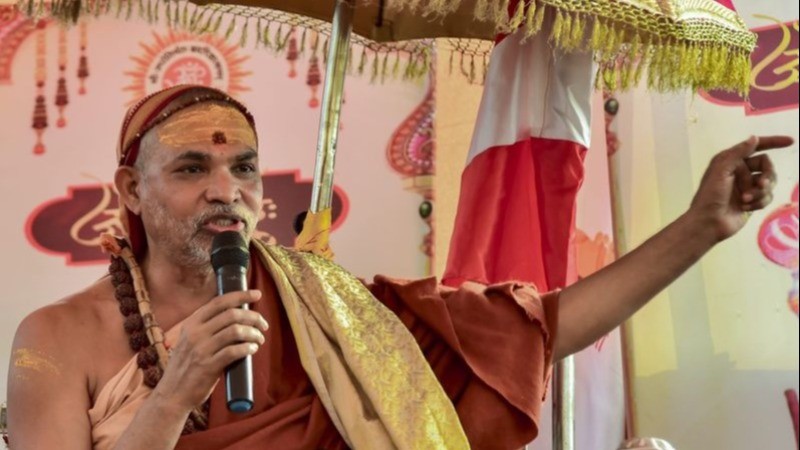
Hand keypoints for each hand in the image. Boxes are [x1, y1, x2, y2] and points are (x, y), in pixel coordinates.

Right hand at [153, 290, 268, 410]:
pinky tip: (253, 349)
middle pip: (232, 315)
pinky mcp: (208, 367)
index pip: (219, 302)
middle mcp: (195, 333)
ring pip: (235, 331)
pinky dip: (247, 348)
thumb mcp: (189, 341)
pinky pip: (233, 351)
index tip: (256, 294)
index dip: (240, 295)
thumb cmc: (186, 367)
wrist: (172, 395)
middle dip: (253, 317)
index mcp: (191, 324)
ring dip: (253, 333)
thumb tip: (236, 317)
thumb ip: (206, 328)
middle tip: (263, 324)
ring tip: (259, 339)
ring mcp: (201, 350)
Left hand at [689, 135, 793, 241]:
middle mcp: (740, 171)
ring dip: (760, 192)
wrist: (708, 223)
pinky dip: (759, 202)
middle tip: (761, 185)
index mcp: (731, 160)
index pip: (756, 147)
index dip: (773, 142)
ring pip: (769, 183)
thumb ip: (737, 154)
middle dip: (767, 176)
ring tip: (745, 200)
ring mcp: (747, 186)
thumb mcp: (721, 171)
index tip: (790, 142)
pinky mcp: (753, 201)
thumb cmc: (710, 195)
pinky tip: (745, 208)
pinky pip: (767, 197)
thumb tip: (754, 137)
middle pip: (767, 166)